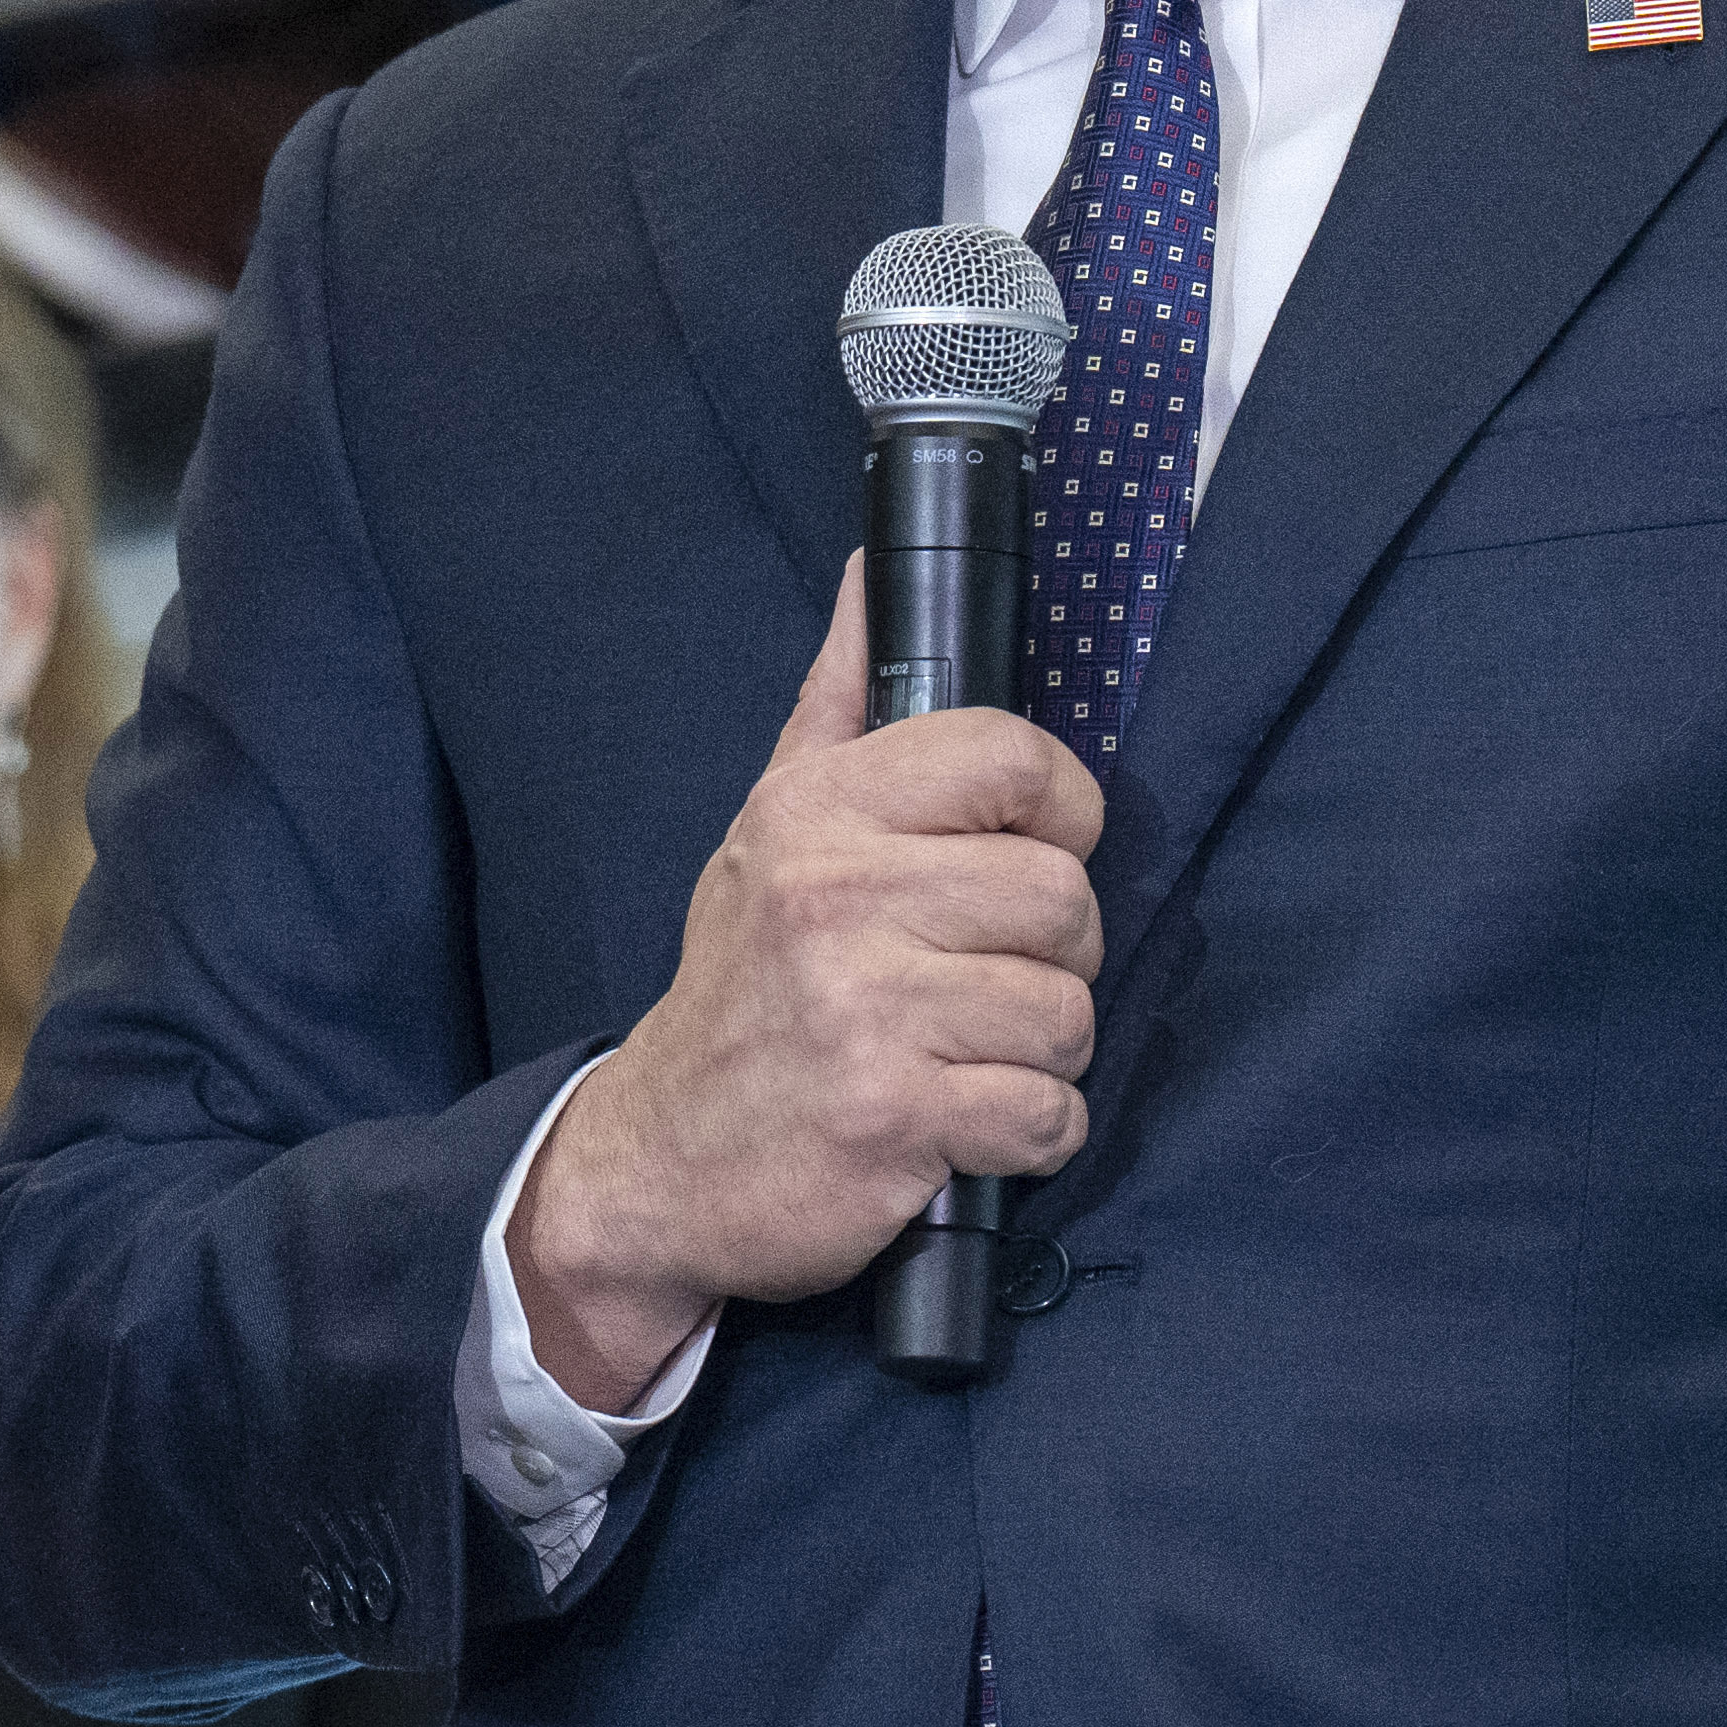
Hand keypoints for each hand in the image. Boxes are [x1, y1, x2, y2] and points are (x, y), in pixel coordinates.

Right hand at [507, 558, 1105, 1409]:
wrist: (660, 1157)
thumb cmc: (745, 984)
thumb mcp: (770, 826)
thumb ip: (838, 703)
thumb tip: (874, 568)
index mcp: (819, 810)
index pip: (1012, 758)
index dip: (1057, 813)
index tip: (1025, 854)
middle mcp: (837, 895)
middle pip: (1063, 899)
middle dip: (1052, 956)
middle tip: (984, 980)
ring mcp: (866, 1010)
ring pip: (1067, 1015)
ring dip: (1040, 1054)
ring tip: (964, 1054)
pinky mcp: (895, 1118)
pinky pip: (1046, 1116)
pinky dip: (1026, 1135)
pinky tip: (962, 1125)